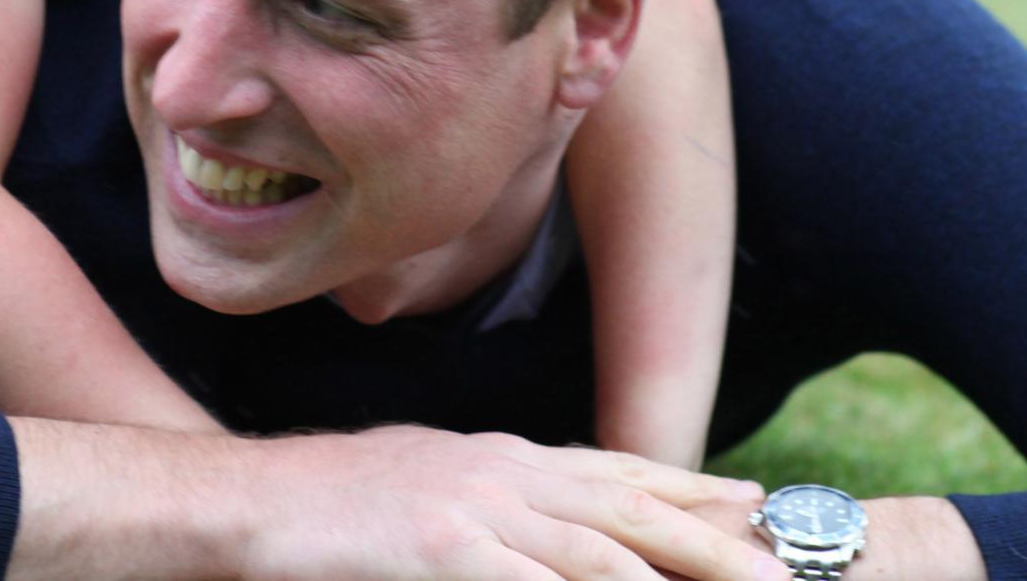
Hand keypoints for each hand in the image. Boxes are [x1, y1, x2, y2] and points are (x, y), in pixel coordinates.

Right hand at [234, 428, 780, 580]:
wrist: (245, 503)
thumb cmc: (325, 509)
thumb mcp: (424, 492)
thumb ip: (491, 507)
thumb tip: (534, 535)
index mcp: (499, 457)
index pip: (616, 470)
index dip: (690, 489)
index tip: (754, 506)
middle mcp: (500, 472)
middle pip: (631, 505)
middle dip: (712, 540)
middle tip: (781, 570)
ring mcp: (473, 508)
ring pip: (601, 548)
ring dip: (674, 576)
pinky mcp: (441, 548)